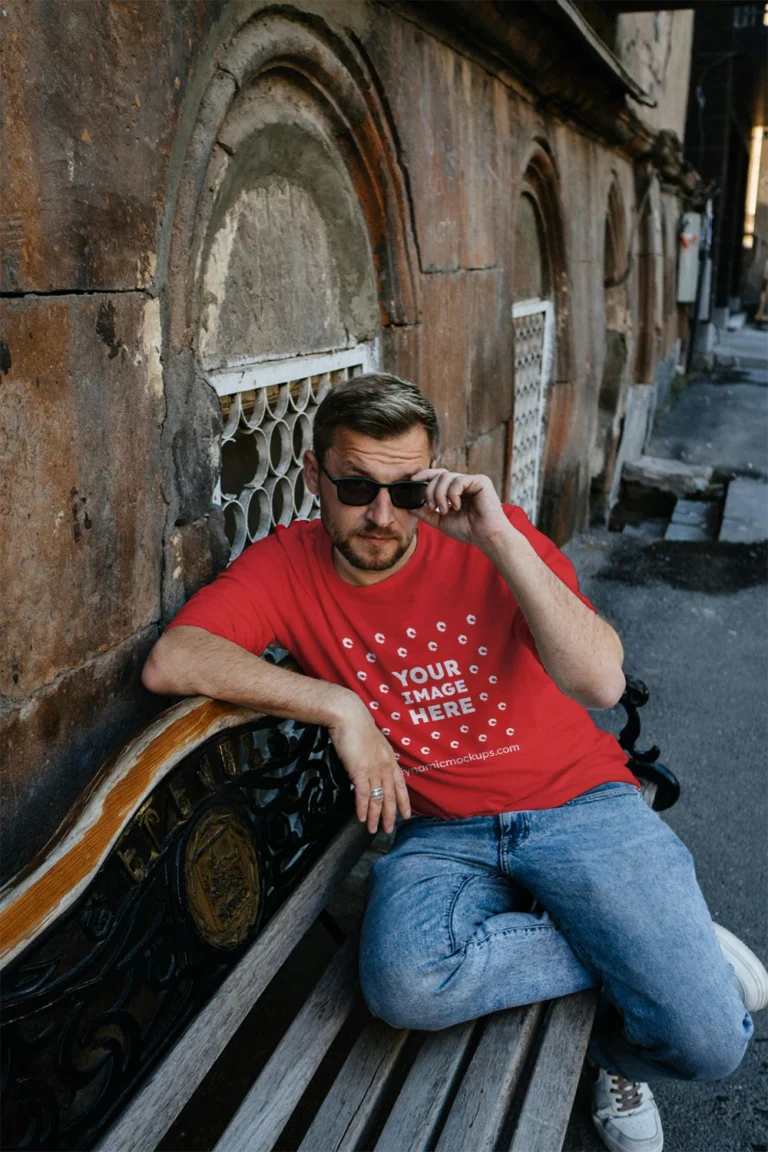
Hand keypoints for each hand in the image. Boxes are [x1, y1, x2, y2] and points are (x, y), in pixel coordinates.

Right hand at [327, 701, 410, 833]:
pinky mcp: (360, 771)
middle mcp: (384, 766)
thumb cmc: (357, 726)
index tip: (406, 815)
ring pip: (377, 798)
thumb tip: (369, 766)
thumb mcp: (371, 742)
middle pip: (391, 796)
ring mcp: (373, 769)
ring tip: (372, 830)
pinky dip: (362, 808)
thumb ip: (373, 756)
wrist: (349, 715)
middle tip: (389, 829)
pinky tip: (360, 818)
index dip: (404, 801)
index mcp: (389, 759)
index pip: (400, 785)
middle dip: (390, 815)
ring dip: (375, 816)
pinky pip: (363, 794)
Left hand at [411, 468, 510, 550]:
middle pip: (439, 476)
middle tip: (432, 507)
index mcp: (455, 490)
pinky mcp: (481, 481)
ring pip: (446, 477)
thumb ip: (425, 513)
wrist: (485, 536)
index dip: (425, 474)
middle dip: (430, 491)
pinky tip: (457, 506)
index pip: (438, 476)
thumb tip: (408, 506)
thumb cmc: (467, 529)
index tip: (412, 480)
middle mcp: (463, 483)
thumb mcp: (441, 521)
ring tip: (444, 510)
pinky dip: (452, 495)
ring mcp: (472, 481)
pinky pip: (458, 481)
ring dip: (439, 495)